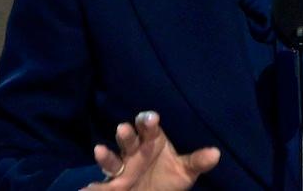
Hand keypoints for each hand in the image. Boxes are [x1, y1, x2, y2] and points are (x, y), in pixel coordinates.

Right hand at [82, 111, 220, 190]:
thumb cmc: (169, 177)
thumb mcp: (185, 171)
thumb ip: (196, 162)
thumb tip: (215, 154)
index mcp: (152, 141)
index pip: (149, 128)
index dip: (148, 122)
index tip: (150, 118)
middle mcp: (134, 151)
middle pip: (128, 140)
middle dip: (126, 135)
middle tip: (123, 129)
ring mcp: (122, 168)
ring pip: (112, 159)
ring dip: (106, 155)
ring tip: (100, 150)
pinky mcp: (112, 185)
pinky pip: (102, 184)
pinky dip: (94, 186)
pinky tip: (87, 187)